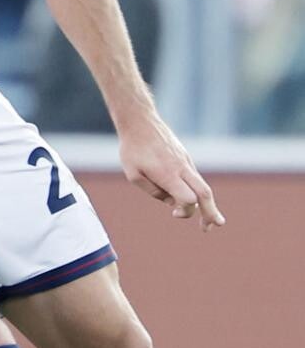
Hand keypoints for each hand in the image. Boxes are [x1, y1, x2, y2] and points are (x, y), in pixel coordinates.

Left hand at [117, 110, 224, 230]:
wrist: (140, 121)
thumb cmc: (133, 149)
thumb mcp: (133, 175)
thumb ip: (153, 191)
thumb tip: (171, 202)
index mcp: (168, 174)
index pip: (188, 197)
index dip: (186, 210)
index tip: (174, 213)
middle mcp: (181, 168)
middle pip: (204, 193)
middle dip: (212, 212)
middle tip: (215, 226)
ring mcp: (186, 162)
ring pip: (202, 185)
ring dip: (207, 204)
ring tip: (209, 222)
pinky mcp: (185, 158)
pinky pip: (194, 178)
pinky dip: (196, 192)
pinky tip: (189, 200)